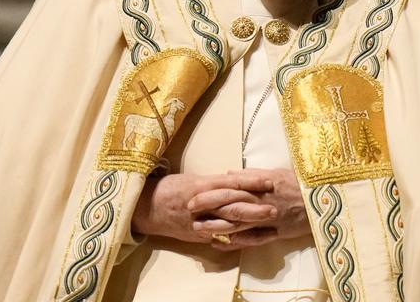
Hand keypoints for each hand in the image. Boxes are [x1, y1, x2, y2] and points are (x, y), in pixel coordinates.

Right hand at [131, 172, 275, 245]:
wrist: (145, 207)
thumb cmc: (171, 188)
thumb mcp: (193, 179)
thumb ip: (216, 182)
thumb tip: (239, 178)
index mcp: (201, 185)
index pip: (231, 182)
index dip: (251, 182)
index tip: (270, 181)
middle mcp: (201, 204)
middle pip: (232, 205)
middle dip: (254, 208)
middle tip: (274, 207)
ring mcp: (198, 221)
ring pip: (227, 224)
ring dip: (249, 225)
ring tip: (268, 224)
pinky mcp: (196, 234)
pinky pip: (219, 238)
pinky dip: (236, 239)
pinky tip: (251, 239)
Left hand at [189, 168, 310, 249]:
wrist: (326, 198)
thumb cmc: (301, 182)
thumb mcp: (277, 172)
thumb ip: (252, 174)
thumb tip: (227, 174)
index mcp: (265, 183)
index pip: (234, 187)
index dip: (213, 191)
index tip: (195, 193)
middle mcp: (265, 201)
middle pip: (233, 204)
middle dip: (210, 208)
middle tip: (190, 209)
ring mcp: (271, 218)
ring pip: (241, 223)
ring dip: (218, 226)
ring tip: (199, 228)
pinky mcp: (278, 232)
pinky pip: (255, 239)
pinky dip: (238, 241)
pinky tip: (222, 243)